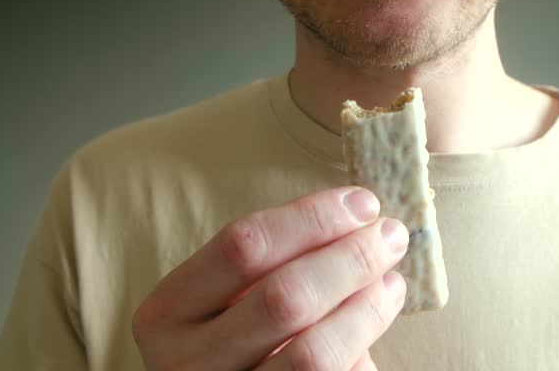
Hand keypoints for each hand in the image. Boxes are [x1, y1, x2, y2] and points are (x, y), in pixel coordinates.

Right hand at [132, 187, 408, 370]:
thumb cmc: (230, 340)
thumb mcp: (223, 299)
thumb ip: (271, 264)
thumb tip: (356, 219)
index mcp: (167, 312)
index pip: (242, 246)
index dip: (313, 218)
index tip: (361, 203)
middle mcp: (184, 362)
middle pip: (285, 297)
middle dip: (351, 258)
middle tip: (390, 236)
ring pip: (314, 353)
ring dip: (366, 308)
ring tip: (391, 282)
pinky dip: (359, 349)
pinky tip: (374, 324)